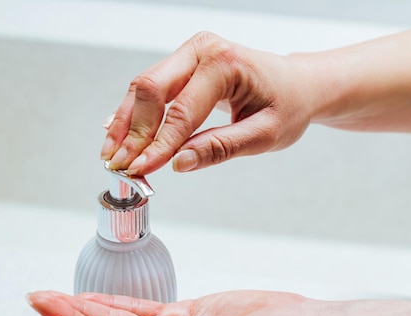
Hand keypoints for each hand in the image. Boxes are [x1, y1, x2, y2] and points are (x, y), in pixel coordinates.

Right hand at [102, 32, 314, 174]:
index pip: (182, 111)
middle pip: (151, 90)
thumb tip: (180, 163)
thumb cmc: (288, 105)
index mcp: (224, 63)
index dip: (158, 145)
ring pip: (145, 89)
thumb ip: (222, 148)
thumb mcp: (265, 134)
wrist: (298, 86)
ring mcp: (190, 54)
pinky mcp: (184, 66)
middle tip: (119, 165)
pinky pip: (153, 90)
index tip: (140, 170)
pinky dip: (135, 114)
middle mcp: (202, 50)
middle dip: (133, 132)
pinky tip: (118, 134)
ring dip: (127, 124)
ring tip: (112, 155)